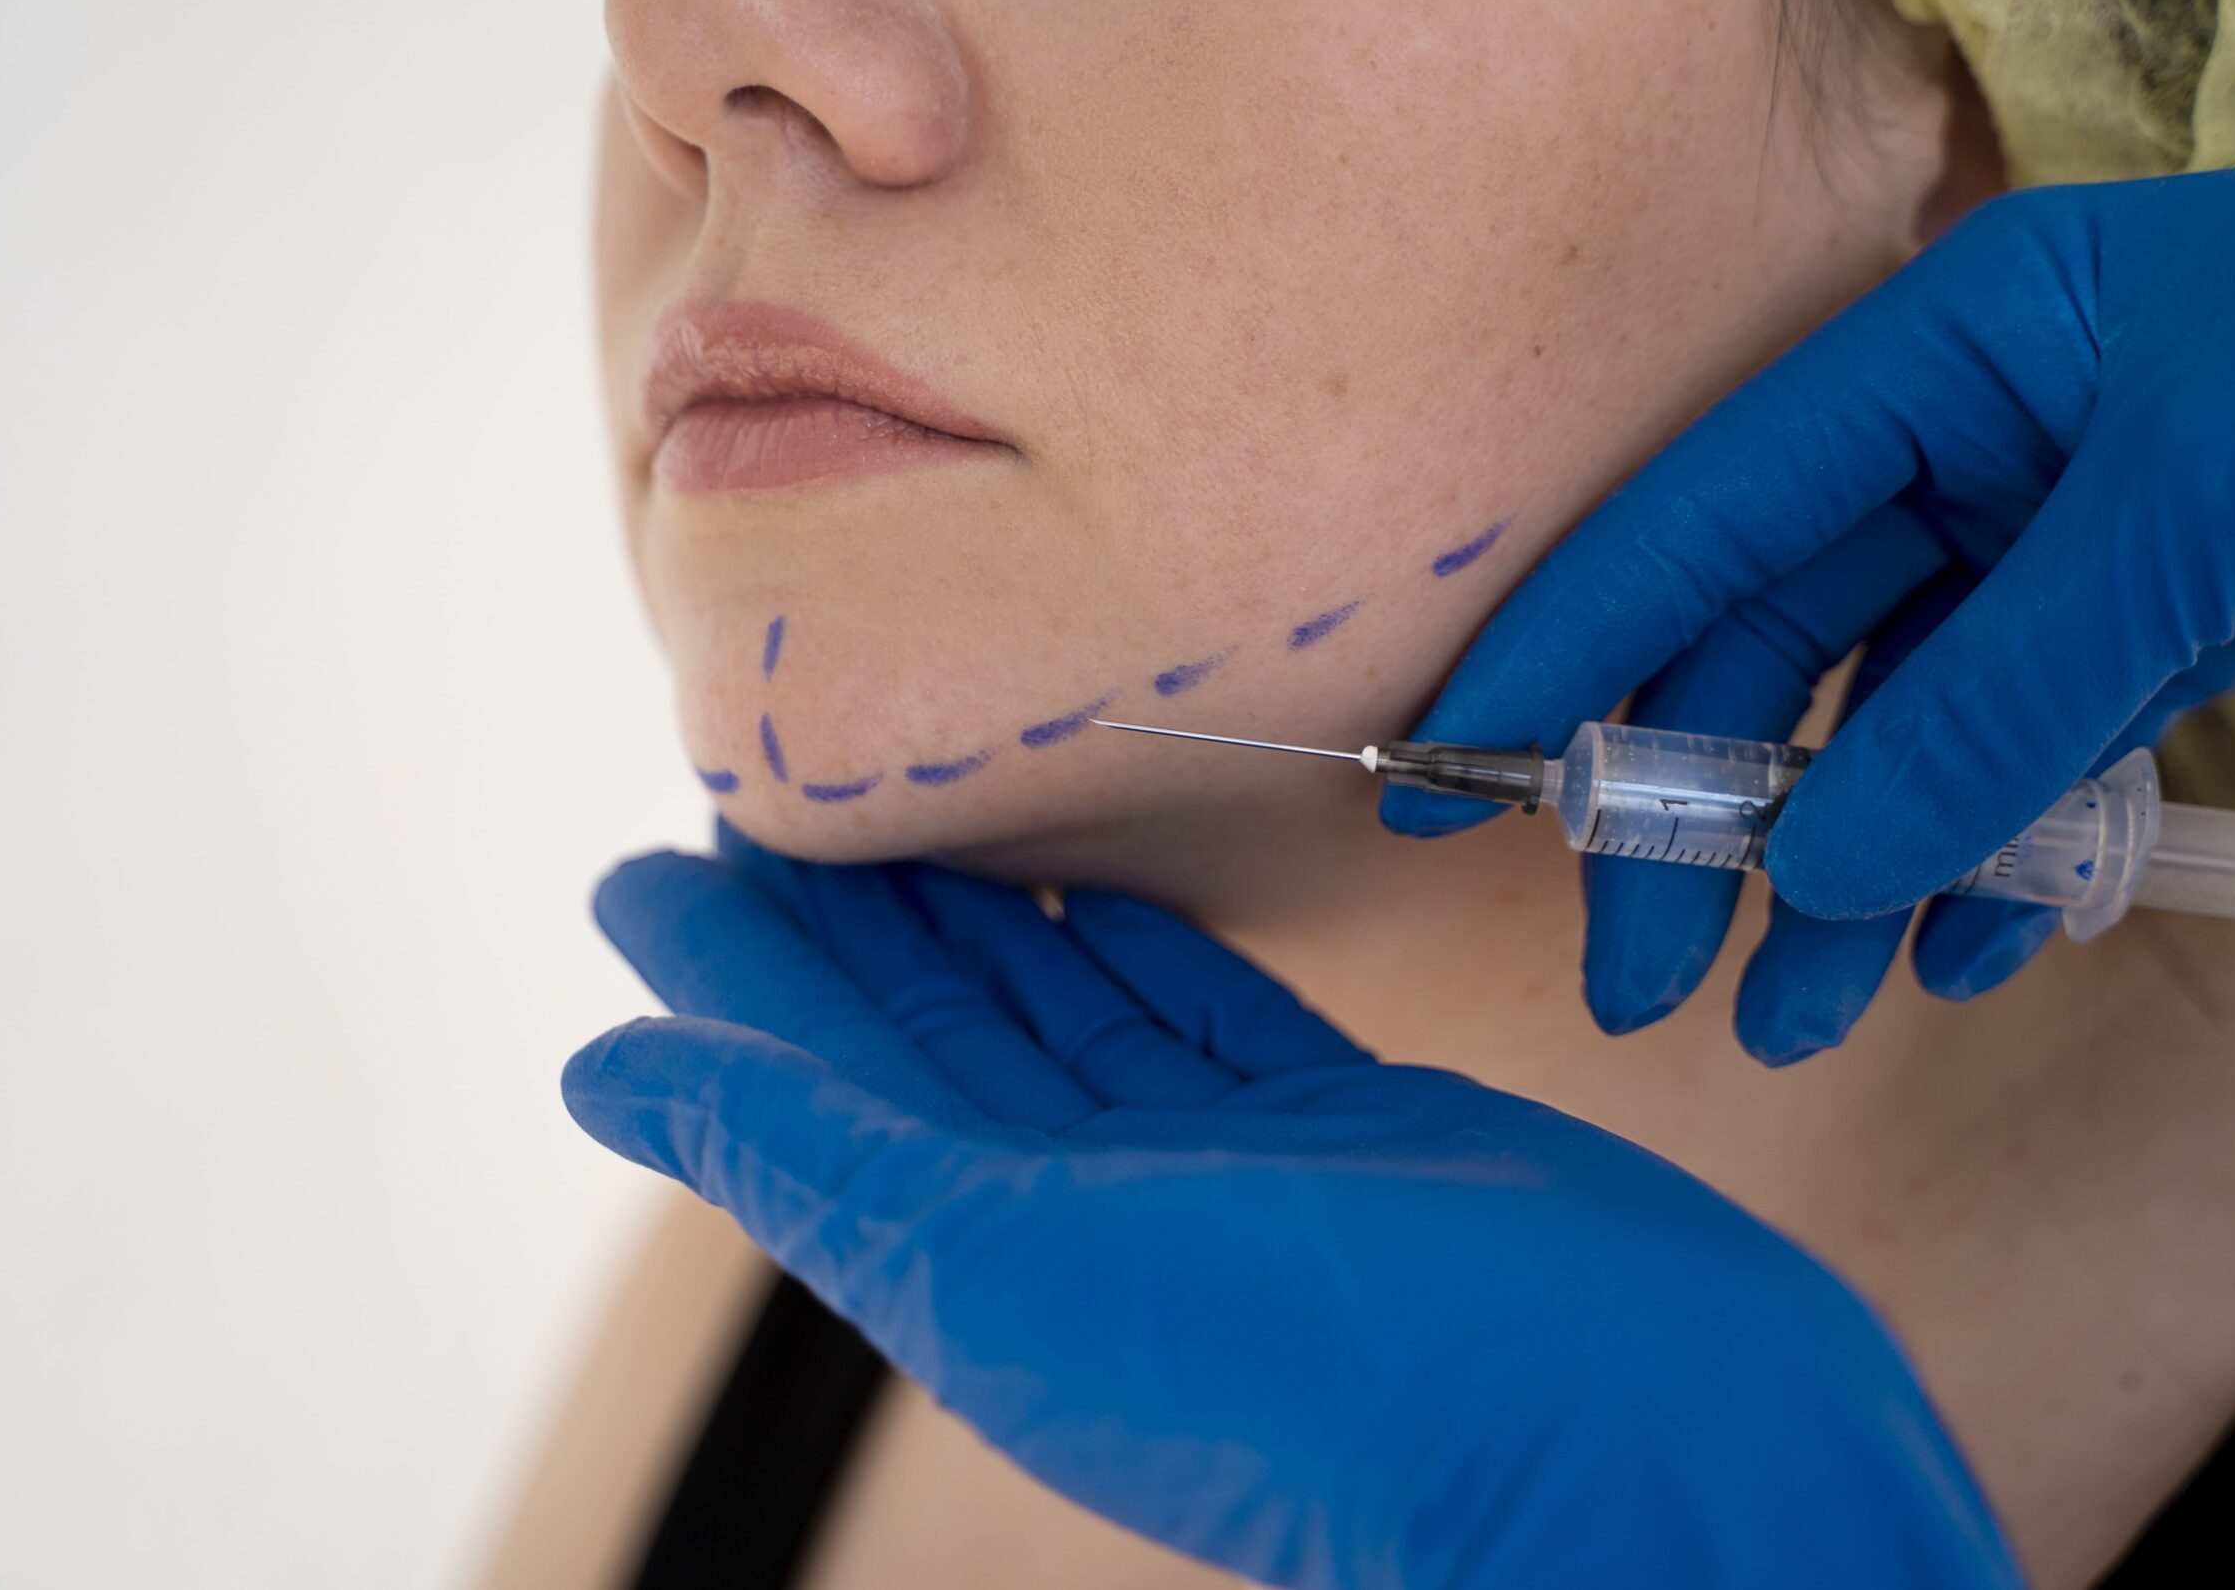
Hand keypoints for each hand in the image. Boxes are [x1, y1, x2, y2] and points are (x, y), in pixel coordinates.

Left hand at [564, 826, 2019, 1589]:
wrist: (1633, 1441)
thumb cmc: (1323, 1380)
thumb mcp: (1012, 1265)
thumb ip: (812, 1152)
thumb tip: (601, 1069)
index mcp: (985, 1264)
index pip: (818, 1085)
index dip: (731, 976)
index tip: (654, 860)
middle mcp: (1091, 1221)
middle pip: (932, 1042)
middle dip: (845, 929)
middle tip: (768, 791)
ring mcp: (1224, 1172)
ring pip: (1066, 1015)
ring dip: (984, 921)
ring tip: (913, 814)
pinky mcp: (1344, 1125)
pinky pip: (1207, 1015)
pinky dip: (1143, 952)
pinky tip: (1105, 887)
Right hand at [1387, 131, 2234, 1061]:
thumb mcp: (2207, 512)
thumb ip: (2000, 694)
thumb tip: (1816, 863)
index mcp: (1953, 350)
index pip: (1707, 510)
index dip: (1573, 645)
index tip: (1455, 773)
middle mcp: (1982, 439)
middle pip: (1776, 645)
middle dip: (1701, 816)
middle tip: (1639, 977)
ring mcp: (2062, 538)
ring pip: (1891, 726)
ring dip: (1836, 877)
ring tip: (1794, 1020)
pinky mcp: (2150, 623)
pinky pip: (2017, 760)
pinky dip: (1984, 861)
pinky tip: (1964, 951)